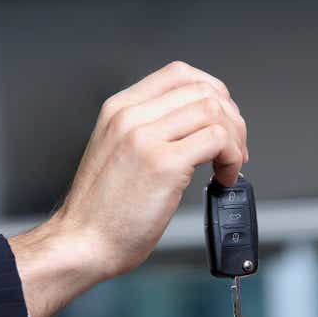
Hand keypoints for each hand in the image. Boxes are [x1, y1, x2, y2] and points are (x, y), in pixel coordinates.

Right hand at [9, 61, 247, 316]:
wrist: (82, 243)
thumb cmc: (101, 212)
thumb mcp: (117, 153)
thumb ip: (148, 133)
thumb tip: (195, 130)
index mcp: (119, 109)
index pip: (179, 74)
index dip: (212, 93)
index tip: (222, 120)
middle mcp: (131, 116)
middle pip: (203, 90)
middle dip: (231, 118)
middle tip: (234, 149)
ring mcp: (146, 137)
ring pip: (214, 111)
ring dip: (235, 139)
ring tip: (229, 166)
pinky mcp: (164, 163)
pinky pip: (217, 140)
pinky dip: (231, 158)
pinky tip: (223, 179)